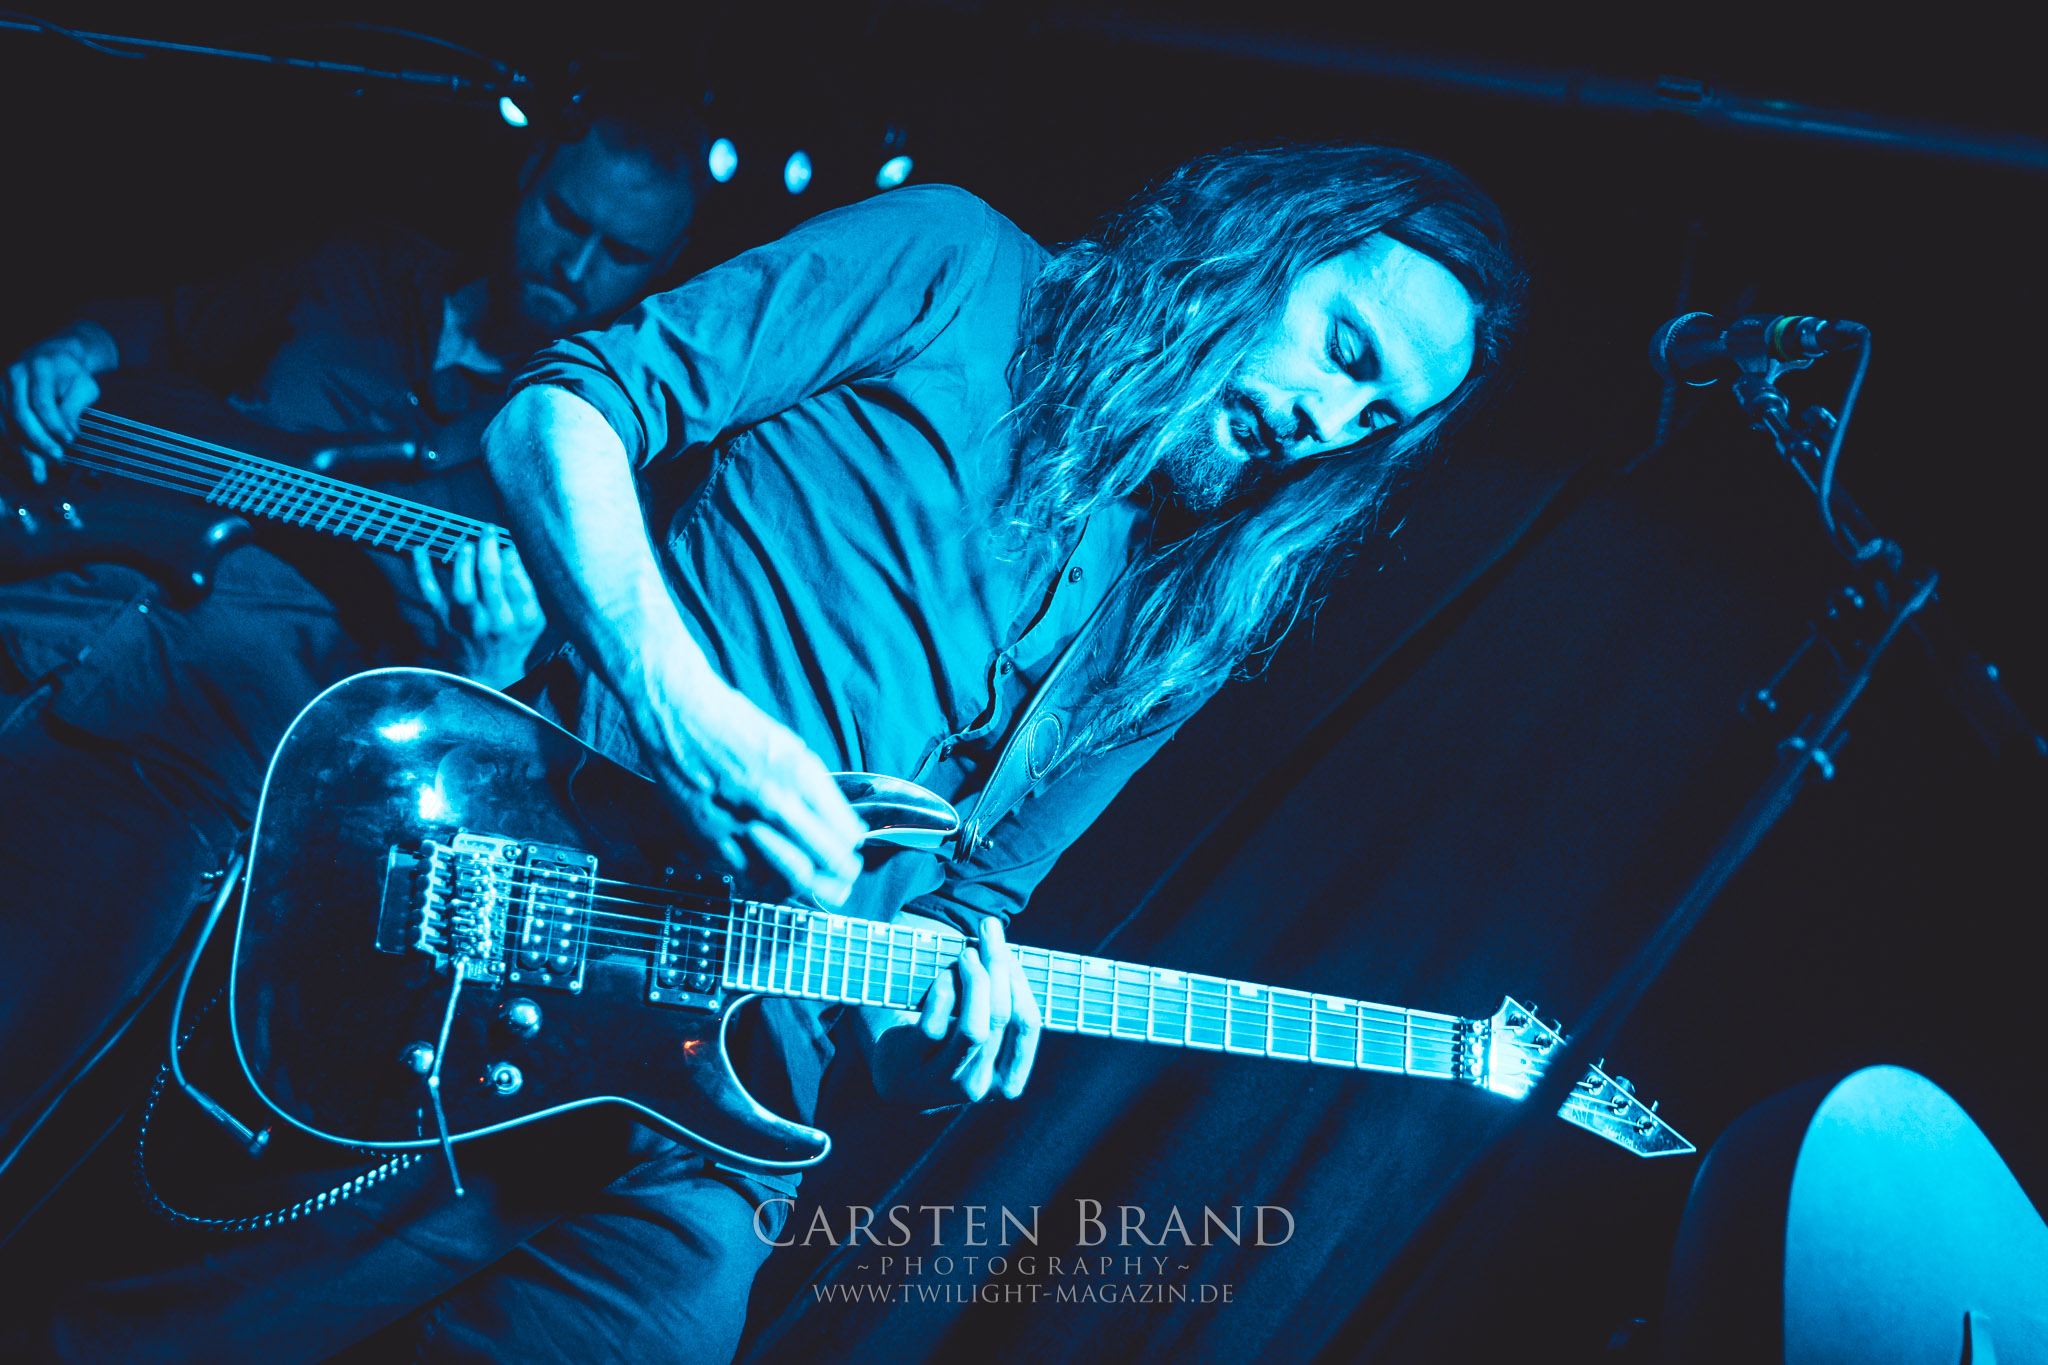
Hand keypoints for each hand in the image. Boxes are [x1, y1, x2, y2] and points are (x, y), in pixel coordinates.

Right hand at [5, 323, 115, 482]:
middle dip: (39, 440)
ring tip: (40, 473)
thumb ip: (74, 408)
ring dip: (25, 450)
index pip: (43, 401)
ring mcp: (2, 387)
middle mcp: (15, 375)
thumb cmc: (72, 373)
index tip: (70, 440)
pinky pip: (4, 426)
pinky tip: (29, 462)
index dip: (55, 424)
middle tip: (57, 458)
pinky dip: (16, 445)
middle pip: (20, 413)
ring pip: (9, 422)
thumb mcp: (83, 386)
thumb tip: (68, 435)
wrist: (51, 357)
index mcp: (40, 367)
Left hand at [412, 531, 546, 688]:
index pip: (519, 584)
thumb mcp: (532, 620)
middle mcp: (494, 622)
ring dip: (464, 563)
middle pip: (491, 582)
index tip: (507, 544)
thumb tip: (510, 553)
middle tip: (487, 531)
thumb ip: (525, 588)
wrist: (485, 676)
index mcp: (520, 620)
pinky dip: (422, 572)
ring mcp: (466, 623)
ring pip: (463, 590)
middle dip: (488, 551)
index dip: (511, 559)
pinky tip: (419, 550)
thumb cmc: (511, 641)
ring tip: (467, 544)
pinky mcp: (444, 622)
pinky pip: (430, 595)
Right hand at [630, 665, 867, 907]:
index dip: (851, 845)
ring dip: (810, 887)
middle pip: (829, 860)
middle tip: (841, 875)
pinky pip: (750, 878)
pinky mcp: (711, 836)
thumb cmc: (733, 725)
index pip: (846, 832)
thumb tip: (841, 820)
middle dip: (842, 873)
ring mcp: (742, 822)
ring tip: (814, 884)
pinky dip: (768, 885)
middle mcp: (775, 800)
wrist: (678, 712)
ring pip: (793, 879)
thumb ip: (814, 787)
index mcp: (800, 774)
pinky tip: (774, 879)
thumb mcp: (789, 747)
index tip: (848, 846)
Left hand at [862, 916, 1041, 1106]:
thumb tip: (1003, 952)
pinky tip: (943, 975)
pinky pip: (935, 1027)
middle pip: (1000, 1019)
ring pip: (974, 1029)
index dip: (1021, 984)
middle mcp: (978, 1086)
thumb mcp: (977, 1029)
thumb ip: (997, 1002)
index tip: (1009, 952)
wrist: (894, 1073)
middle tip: (988, 934)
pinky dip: (944, 993)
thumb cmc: (946, 1040)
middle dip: (998, 968)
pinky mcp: (910, 1066)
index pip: (1028, 1026)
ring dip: (975, 981)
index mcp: (1004, 1080)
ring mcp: (942, 1081)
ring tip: (967, 954)